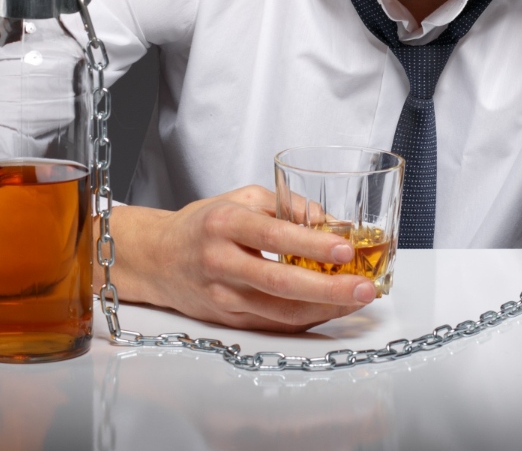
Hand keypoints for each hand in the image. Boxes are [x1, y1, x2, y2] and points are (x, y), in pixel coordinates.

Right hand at [96, 186, 376, 331]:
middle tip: (364, 287)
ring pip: (280, 312)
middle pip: (280, 283)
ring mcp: (223, 297)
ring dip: (324, 309)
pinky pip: (273, 324)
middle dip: (328, 289)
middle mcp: (221, 262)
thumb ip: (287, 206)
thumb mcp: (242, 198)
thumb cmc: (204, 223)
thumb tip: (333, 223)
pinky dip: (305, 319)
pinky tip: (330, 310)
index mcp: (225, 224)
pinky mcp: (227, 320)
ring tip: (357, 299)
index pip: (273, 235)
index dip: (310, 245)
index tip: (344, 249)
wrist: (157, 258)